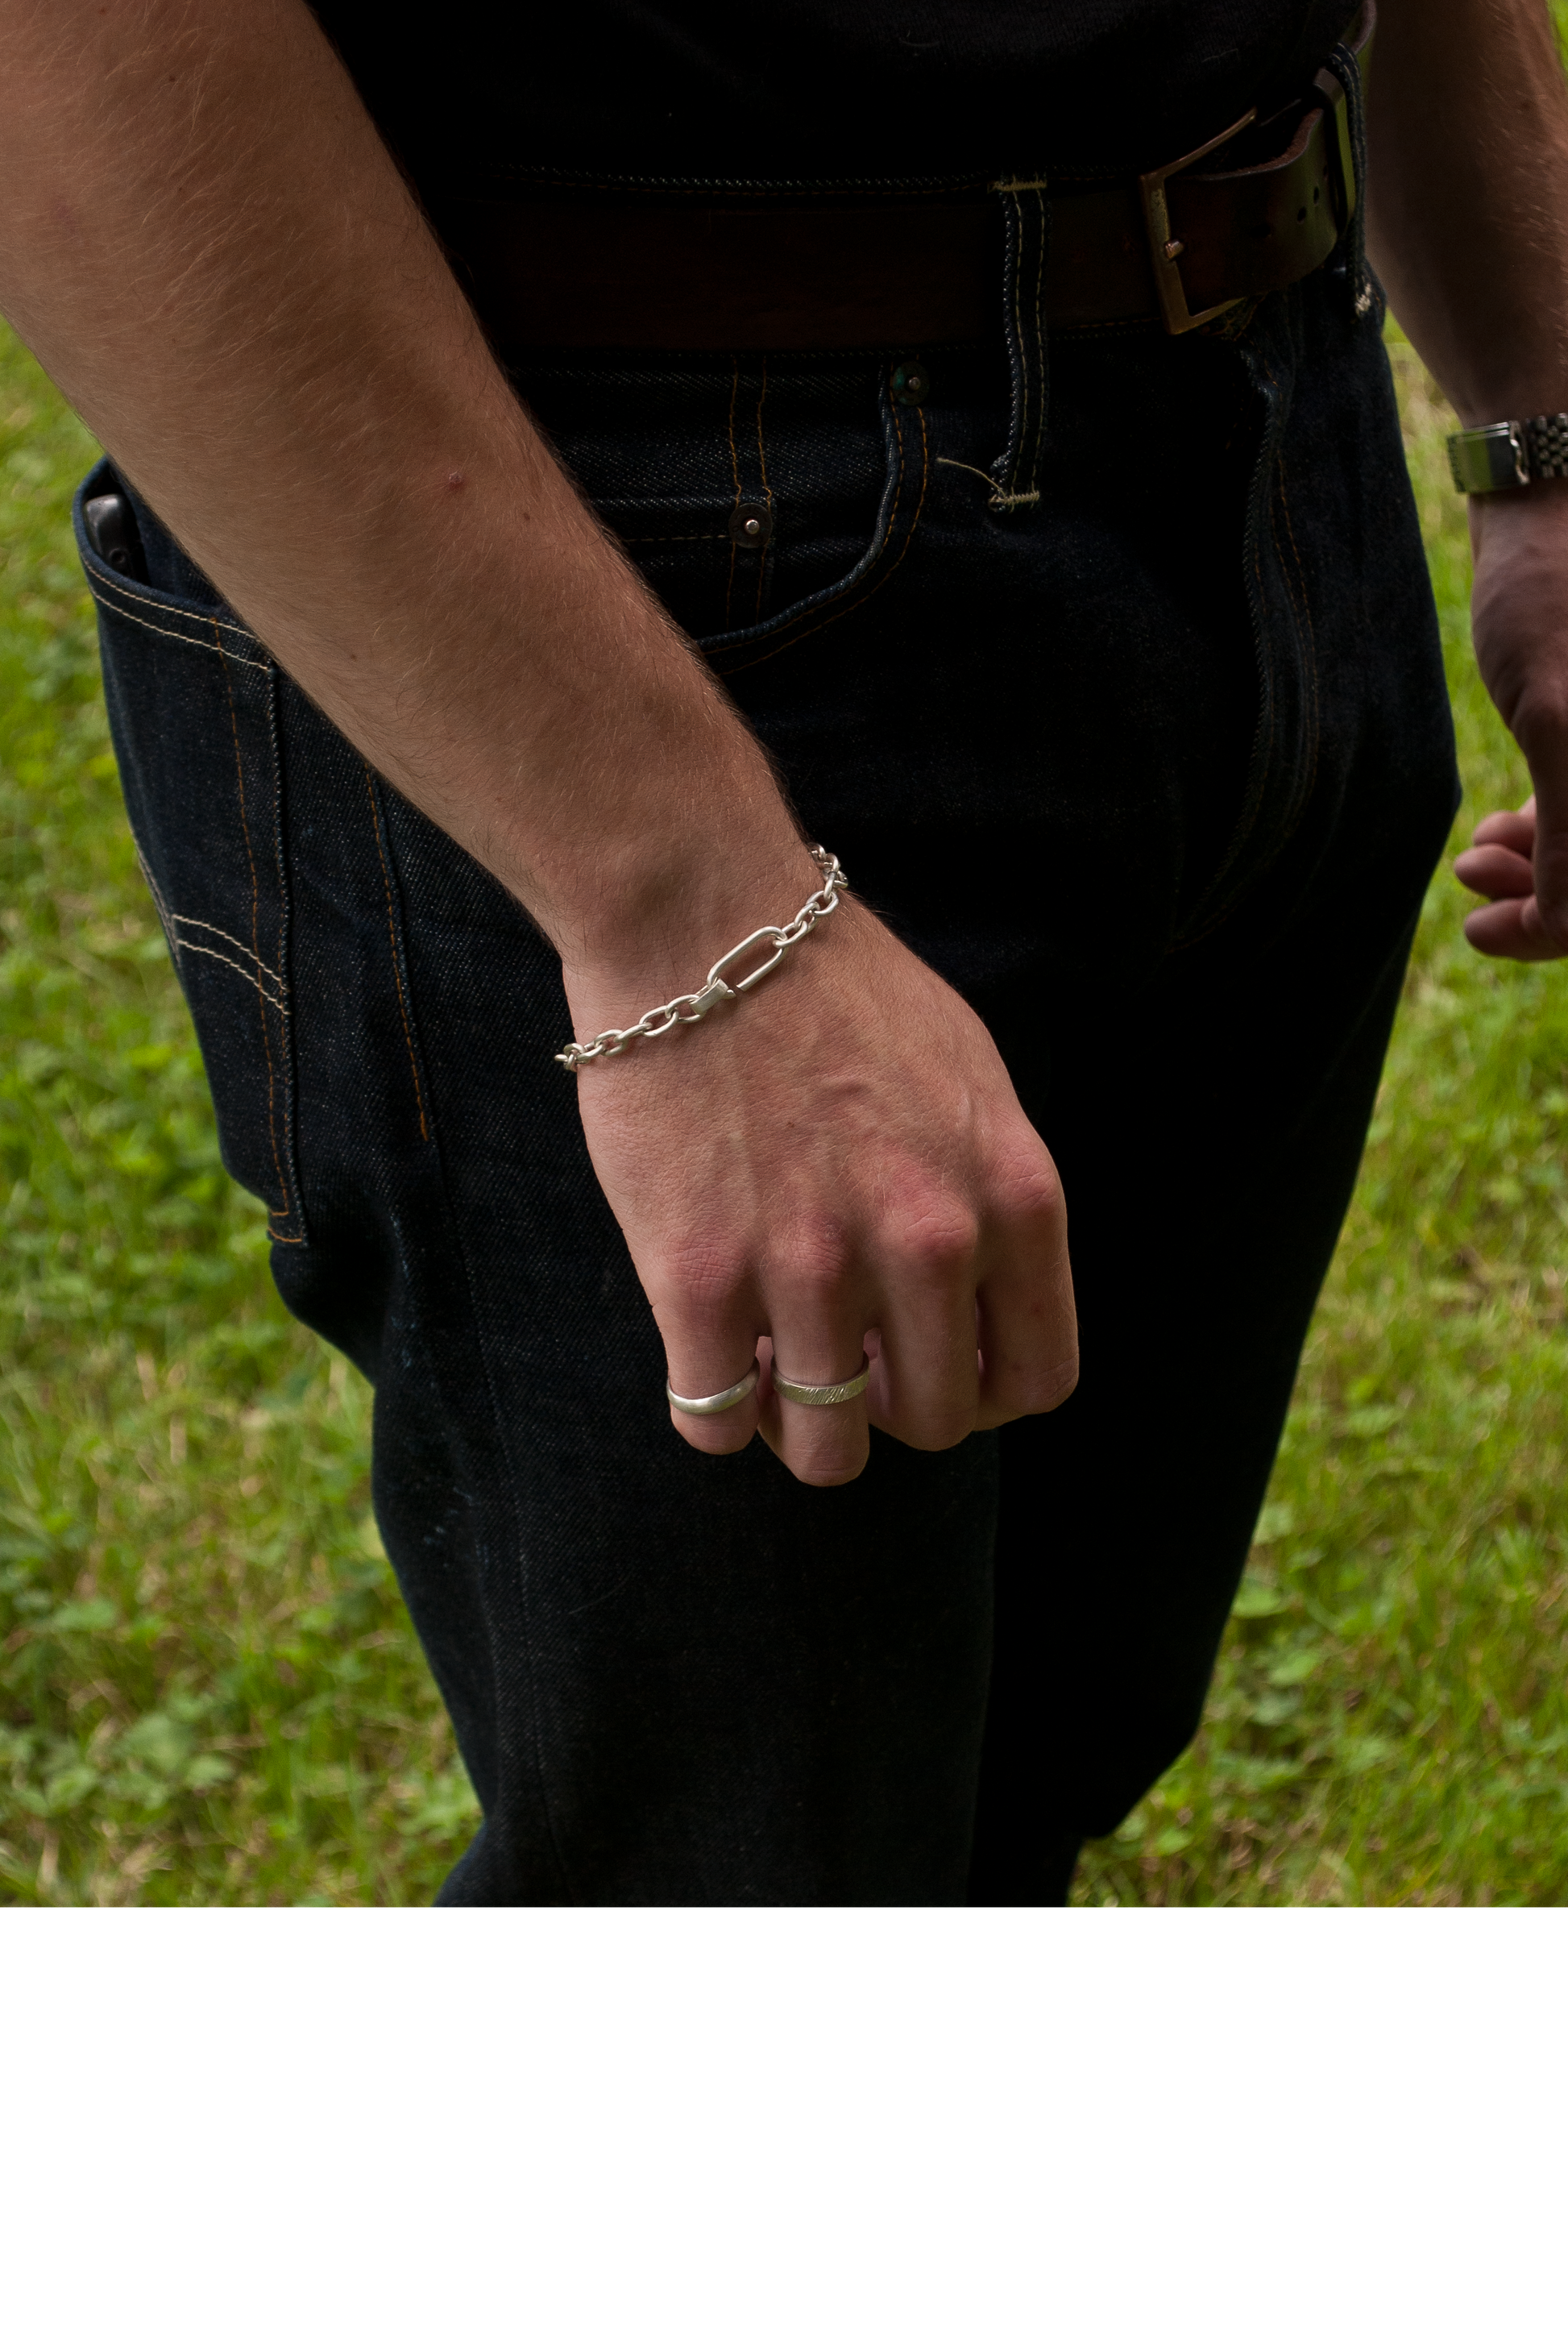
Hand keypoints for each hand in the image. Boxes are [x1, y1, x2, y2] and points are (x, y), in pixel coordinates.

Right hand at [564, 873, 1077, 1487]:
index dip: (986, 1397)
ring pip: (825, 1449)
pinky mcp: (699, 1279)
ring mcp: (811, 1269)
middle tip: (847, 1366)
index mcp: (1012, 1197)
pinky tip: (709, 1362)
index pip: (1038, 1379)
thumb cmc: (839, 993)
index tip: (935, 1369)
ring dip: (800, 1427)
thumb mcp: (972, 1082)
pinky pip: (714, 1418)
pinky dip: (715, 1413)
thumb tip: (978, 1310)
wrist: (705, 924)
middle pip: (934, 1422)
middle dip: (891, 1411)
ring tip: (773, 1371)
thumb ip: (991, 1198)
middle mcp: (927, 1245)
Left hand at [1455, 484, 1567, 958]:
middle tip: (1469, 878)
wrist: (1556, 488)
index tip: (1485, 930)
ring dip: (1540, 864)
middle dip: (1545, 893)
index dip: (1558, 932)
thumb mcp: (1560, 719)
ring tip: (1473, 857)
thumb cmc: (1558, 587)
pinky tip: (1501, 825)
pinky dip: (1552, 824)